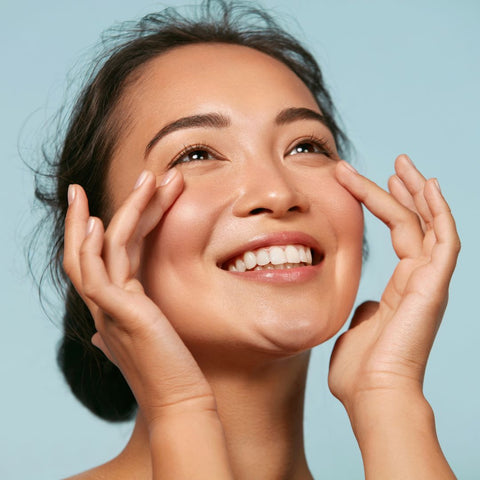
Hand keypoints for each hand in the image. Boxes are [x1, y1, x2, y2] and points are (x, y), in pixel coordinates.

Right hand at [63, 169, 215, 424]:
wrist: (180, 400)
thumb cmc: (171, 369)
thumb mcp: (151, 336)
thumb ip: (133, 322)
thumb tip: (108, 330)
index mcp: (115, 303)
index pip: (107, 254)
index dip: (114, 222)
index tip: (127, 196)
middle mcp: (105, 303)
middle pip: (98, 243)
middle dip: (119, 206)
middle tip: (142, 175)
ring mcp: (107, 307)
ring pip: (99, 249)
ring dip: (122, 210)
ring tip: (147, 178)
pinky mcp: (118, 313)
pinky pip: (97, 272)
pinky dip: (94, 245)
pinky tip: (102, 221)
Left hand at [328, 155, 459, 411]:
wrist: (372, 395)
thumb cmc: (361, 370)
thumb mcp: (358, 328)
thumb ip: (365, 310)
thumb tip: (366, 303)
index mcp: (401, 288)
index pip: (399, 233)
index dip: (386, 205)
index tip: (366, 182)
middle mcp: (420, 280)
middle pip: (417, 223)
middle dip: (405, 190)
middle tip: (396, 163)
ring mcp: (429, 282)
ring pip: (430, 224)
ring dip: (417, 192)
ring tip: (403, 164)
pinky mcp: (434, 286)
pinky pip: (443, 239)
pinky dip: (439, 212)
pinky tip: (427, 186)